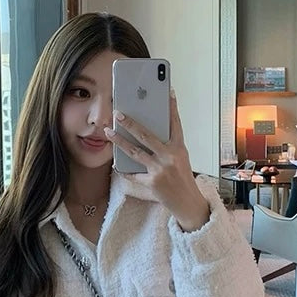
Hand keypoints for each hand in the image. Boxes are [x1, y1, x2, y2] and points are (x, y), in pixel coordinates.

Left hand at [104, 89, 209, 231]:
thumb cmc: (182, 179)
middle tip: (118, 113)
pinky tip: (115, 163)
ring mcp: (160, 170)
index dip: (172, 108)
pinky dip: (124, 169)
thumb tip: (148, 135)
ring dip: (120, 141)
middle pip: (147, 136)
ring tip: (109, 132)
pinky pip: (133, 174)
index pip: (175, 124)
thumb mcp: (180, 159)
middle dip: (130, 123)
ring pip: (135, 152)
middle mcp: (170, 157)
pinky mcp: (152, 182)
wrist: (187, 203)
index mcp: (179, 149)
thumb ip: (167, 147)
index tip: (169, 93)